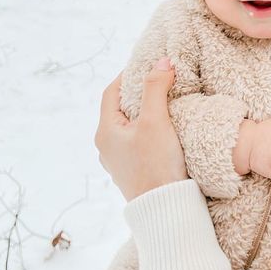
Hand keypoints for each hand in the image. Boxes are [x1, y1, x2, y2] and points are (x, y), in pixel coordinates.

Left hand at [95, 58, 188, 200]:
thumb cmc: (156, 164)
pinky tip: (166, 130)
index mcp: (105, 131)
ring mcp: (119, 161)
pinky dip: (149, 129)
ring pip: (129, 126)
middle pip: (120, 108)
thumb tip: (162, 62)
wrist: (165, 207)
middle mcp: (106, 146)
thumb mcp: (156, 120)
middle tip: (160, 80)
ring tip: (166, 102)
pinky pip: (137, 142)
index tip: (149, 64)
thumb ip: (156, 88)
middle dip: (139, 92)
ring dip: (145, 112)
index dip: (129, 75)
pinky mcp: (133, 171)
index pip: (112, 92)